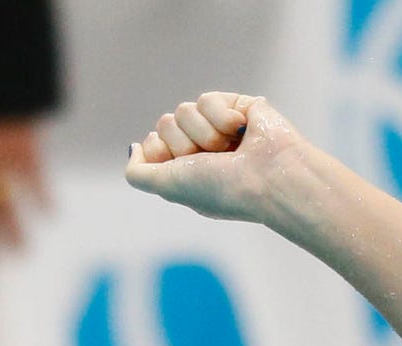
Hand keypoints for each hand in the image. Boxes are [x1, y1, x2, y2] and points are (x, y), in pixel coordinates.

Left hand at [125, 92, 302, 225]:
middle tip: (212, 161)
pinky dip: (222, 118)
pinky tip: (242, 132)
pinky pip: (208, 99)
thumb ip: (139, 174)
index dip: (163, 152)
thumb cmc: (222, 189)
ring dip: (205, 134)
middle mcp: (200, 149)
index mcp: (185, 171)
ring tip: (229, 150)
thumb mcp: (168, 187)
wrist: (268, 178)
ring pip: (184, 110)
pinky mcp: (237, 106)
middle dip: (185, 144)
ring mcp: (218, 127)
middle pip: (165, 123)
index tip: (186, 168)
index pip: (153, 142)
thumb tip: (133, 148)